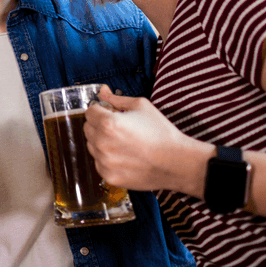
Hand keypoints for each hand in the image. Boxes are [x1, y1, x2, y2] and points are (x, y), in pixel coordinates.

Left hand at [84, 86, 210, 194]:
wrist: (177, 163)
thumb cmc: (161, 133)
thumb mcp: (141, 106)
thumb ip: (116, 98)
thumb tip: (102, 90)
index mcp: (107, 123)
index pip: (90, 112)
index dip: (100, 110)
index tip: (110, 114)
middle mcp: (102, 143)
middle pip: (88, 128)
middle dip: (99, 125)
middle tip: (120, 129)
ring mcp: (104, 161)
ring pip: (92, 146)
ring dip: (102, 142)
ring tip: (125, 144)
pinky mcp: (108, 176)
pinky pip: (99, 162)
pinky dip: (108, 159)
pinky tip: (126, 157)